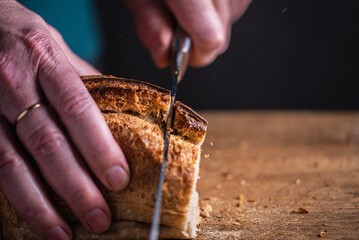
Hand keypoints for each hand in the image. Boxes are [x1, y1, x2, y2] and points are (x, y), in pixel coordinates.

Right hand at [0, 1, 129, 238]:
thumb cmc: (19, 34)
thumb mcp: (55, 45)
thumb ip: (83, 79)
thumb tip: (118, 109)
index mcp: (43, 58)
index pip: (78, 108)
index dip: (99, 147)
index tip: (118, 179)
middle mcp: (12, 81)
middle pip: (48, 144)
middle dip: (76, 187)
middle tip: (99, 217)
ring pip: (11, 164)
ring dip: (41, 205)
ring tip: (64, 234)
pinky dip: (12, 197)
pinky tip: (30, 215)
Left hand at [126, 0, 251, 67]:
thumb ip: (150, 24)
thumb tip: (164, 57)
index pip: (209, 39)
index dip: (190, 55)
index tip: (174, 54)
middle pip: (219, 39)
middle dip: (193, 40)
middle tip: (175, 18)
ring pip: (226, 26)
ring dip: (206, 23)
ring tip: (188, 1)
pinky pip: (232, 11)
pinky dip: (215, 11)